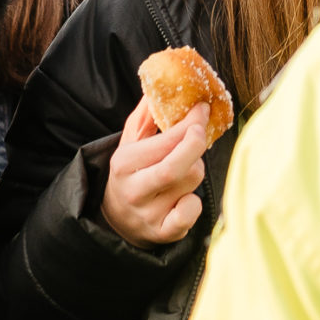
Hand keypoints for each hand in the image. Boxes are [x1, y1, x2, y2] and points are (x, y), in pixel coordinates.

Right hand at [100, 99, 208, 246]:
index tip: (203, 109)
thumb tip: (157, 87)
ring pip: (190, 182)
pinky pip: (191, 212)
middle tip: (201, 132)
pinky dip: (194, 201)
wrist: (116, 221)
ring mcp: (149, 213)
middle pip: (178, 166)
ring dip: (195, 169)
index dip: (190, 123)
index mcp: (124, 163)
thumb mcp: (129, 144)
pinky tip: (184, 197)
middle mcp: (134, 190)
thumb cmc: (130, 174)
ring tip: (185, 166)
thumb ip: (144, 116)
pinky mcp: (163, 232)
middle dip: (196, 144)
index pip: (164, 141)